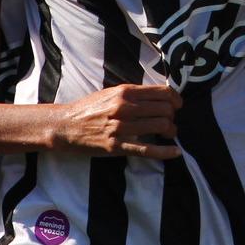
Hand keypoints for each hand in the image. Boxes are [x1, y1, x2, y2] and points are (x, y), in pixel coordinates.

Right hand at [49, 84, 184, 158]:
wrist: (66, 126)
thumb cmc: (90, 108)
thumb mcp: (111, 92)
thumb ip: (134, 93)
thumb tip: (160, 95)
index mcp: (125, 92)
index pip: (162, 92)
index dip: (175, 99)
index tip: (177, 105)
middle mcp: (125, 107)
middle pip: (164, 109)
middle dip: (173, 116)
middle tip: (170, 121)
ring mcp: (121, 128)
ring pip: (160, 126)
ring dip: (170, 131)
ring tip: (169, 133)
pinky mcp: (117, 146)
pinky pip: (147, 150)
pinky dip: (165, 152)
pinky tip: (175, 152)